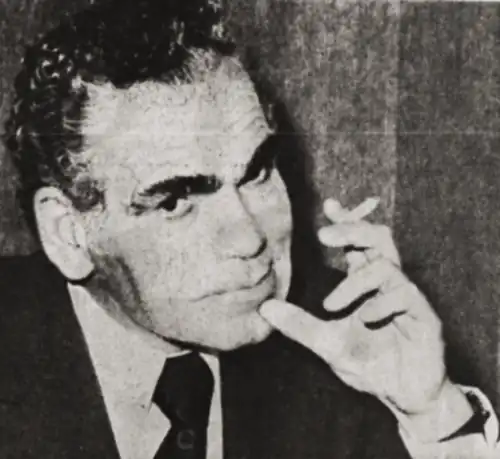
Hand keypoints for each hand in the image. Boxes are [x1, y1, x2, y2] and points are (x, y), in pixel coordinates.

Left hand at [260, 198, 469, 436]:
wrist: (401, 394)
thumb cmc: (368, 363)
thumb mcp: (327, 344)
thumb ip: (300, 325)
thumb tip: (265, 308)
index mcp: (367, 283)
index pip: (358, 243)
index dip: (346, 222)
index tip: (329, 205)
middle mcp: (388, 283)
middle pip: (379, 239)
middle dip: (353, 229)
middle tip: (325, 234)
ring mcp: (408, 297)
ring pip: (388, 266)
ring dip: (356, 282)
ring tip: (331, 305)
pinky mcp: (425, 316)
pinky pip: (406, 296)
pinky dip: (381, 304)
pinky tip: (365, 319)